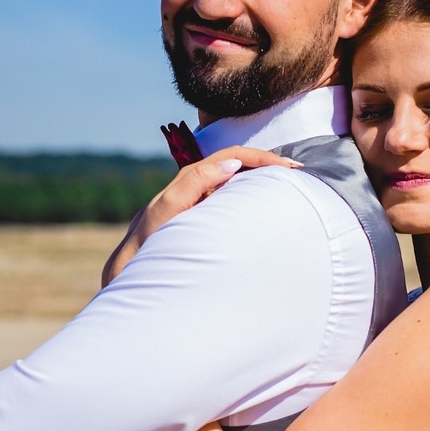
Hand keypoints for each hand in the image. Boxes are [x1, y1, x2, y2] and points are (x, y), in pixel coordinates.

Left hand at [102, 147, 303, 284]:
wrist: (131, 274)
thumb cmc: (147, 244)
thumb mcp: (169, 209)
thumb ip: (195, 182)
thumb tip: (232, 163)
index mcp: (190, 180)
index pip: (232, 157)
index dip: (261, 157)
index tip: (290, 167)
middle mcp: (196, 187)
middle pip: (237, 164)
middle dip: (267, 163)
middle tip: (298, 172)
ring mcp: (200, 202)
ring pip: (236, 180)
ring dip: (263, 178)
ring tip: (291, 185)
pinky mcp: (203, 219)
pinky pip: (232, 199)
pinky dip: (252, 195)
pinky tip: (267, 206)